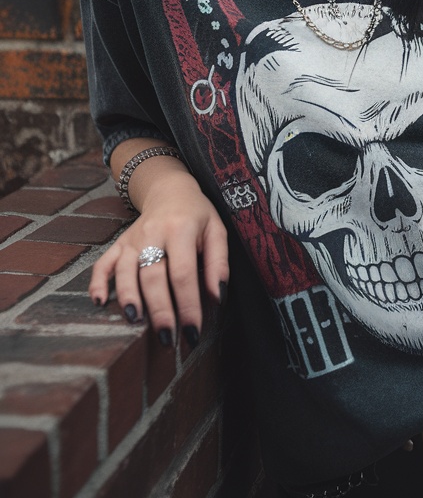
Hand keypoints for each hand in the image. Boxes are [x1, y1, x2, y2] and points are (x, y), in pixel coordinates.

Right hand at [88, 175, 228, 346]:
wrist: (170, 189)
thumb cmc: (197, 215)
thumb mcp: (216, 231)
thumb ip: (219, 263)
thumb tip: (218, 296)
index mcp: (181, 230)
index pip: (183, 273)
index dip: (188, 305)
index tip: (192, 332)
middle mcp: (153, 234)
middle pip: (153, 276)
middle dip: (159, 310)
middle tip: (166, 339)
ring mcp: (133, 239)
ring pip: (126, 271)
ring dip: (128, 298)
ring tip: (135, 322)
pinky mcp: (119, 244)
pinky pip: (103, 263)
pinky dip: (98, 282)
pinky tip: (98, 301)